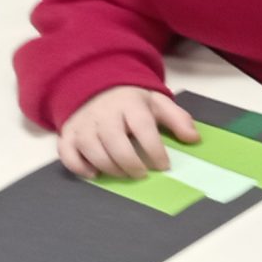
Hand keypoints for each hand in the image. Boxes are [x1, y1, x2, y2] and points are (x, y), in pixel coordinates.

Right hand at [57, 86, 196, 177]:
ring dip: (110, 168)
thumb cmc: (131, 101)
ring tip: (125, 174)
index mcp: (129, 103)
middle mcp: (104, 113)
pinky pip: (67, 153)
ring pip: (92, 150)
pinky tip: (95, 174)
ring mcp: (83, 123)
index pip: (142, 127)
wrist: (96, 87)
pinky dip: (79, 167)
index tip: (164, 166)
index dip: (154, 149)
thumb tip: (194, 138)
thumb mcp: (157, 103)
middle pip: (115, 142)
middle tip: (142, 174)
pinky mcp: (67, 133)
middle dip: (130, 163)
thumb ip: (177, 119)